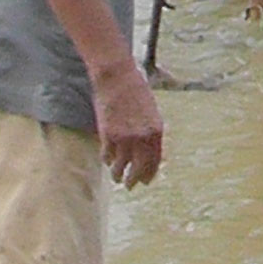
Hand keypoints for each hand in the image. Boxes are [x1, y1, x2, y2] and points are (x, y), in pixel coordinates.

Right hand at [90, 60, 165, 187]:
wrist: (117, 77)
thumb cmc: (135, 90)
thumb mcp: (150, 111)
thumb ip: (151, 131)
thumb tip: (148, 149)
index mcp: (156, 131)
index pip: (154, 161)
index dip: (149, 173)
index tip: (145, 181)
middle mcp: (143, 138)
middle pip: (139, 169)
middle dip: (134, 180)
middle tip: (130, 186)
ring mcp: (125, 138)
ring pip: (120, 166)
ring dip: (117, 174)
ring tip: (116, 177)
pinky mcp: (108, 135)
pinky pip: (107, 155)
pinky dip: (106, 159)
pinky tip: (106, 161)